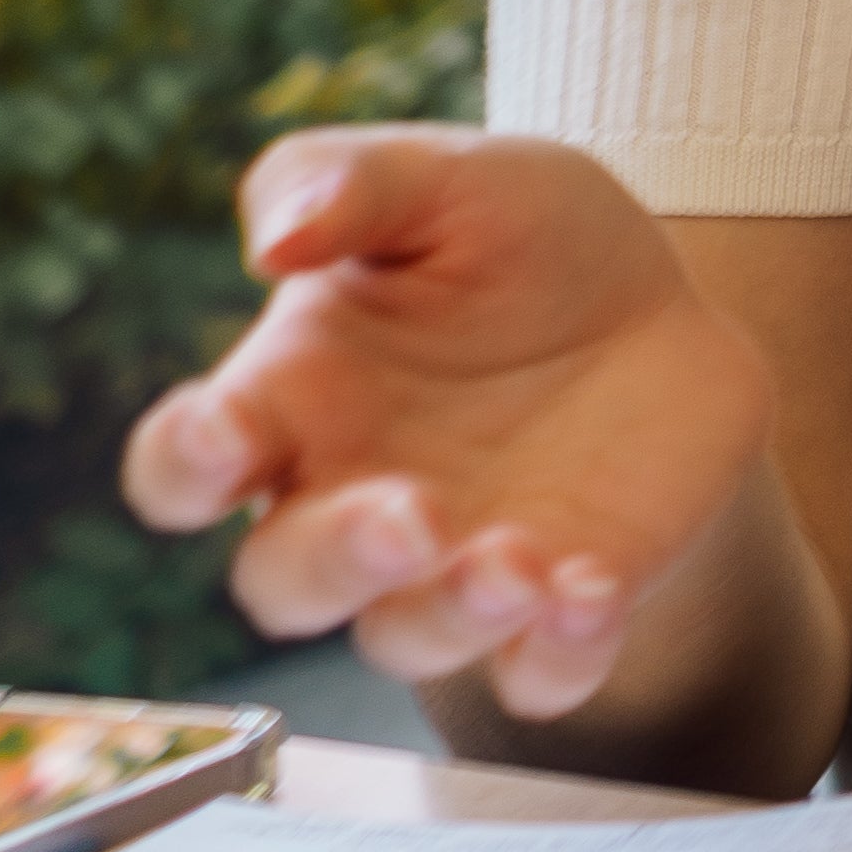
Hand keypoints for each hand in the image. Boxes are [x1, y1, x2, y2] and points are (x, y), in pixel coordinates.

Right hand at [120, 130, 777, 721]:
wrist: (666, 303)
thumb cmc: (523, 238)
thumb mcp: (448, 178)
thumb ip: (348, 183)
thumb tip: (274, 240)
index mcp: (293, 403)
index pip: (185, 465)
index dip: (186, 464)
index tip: (226, 437)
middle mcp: (351, 503)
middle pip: (284, 584)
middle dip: (336, 563)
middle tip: (408, 517)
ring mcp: (451, 567)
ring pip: (405, 639)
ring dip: (452, 614)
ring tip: (517, 563)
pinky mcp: (556, 604)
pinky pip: (537, 674)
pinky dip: (556, 656)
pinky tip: (591, 594)